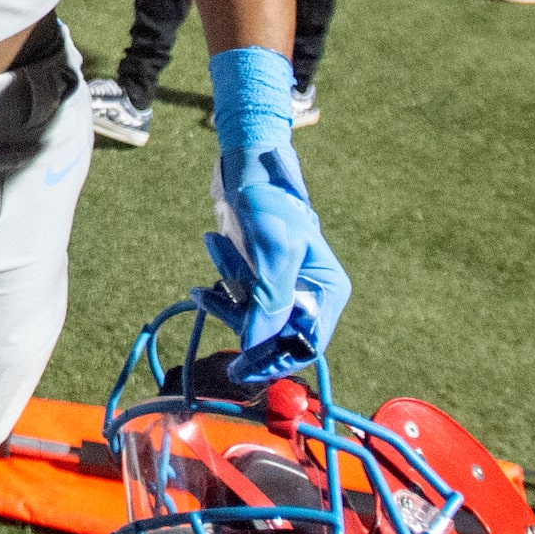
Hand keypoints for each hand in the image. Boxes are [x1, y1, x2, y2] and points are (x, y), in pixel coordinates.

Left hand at [195, 147, 349, 384]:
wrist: (249, 164)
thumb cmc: (269, 202)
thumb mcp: (273, 252)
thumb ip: (269, 300)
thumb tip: (256, 346)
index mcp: (326, 290)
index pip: (305, 343)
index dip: (275, 359)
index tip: (244, 369)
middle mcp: (309, 292)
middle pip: (275, 333)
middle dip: (242, 321)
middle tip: (210, 305)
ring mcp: (282, 286)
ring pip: (252, 316)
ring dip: (226, 297)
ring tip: (211, 254)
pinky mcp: (258, 276)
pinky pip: (239, 298)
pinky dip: (221, 287)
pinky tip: (208, 261)